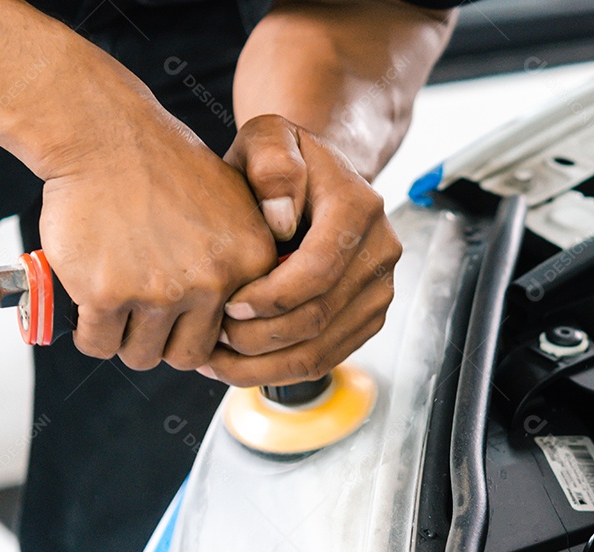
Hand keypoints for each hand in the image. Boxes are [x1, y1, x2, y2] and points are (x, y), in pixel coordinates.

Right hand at [39, 107, 276, 370]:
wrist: (107, 137)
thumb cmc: (167, 170)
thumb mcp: (237, 207)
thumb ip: (249, 262)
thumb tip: (244, 321)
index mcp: (251, 265)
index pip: (234, 336)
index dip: (203, 331)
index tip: (181, 318)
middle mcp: (213, 283)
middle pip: (188, 355)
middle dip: (164, 343)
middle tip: (144, 320)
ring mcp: (160, 291)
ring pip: (143, 355)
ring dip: (126, 340)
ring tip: (117, 312)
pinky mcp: (107, 293)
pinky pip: (99, 343)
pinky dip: (90, 335)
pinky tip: (90, 310)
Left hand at [205, 115, 401, 386]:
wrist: (318, 182)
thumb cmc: (283, 165)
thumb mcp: (268, 139)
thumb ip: (272, 163)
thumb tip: (281, 220)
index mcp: (361, 208)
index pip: (317, 271)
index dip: (268, 298)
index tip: (225, 304)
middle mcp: (382, 251)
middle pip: (318, 319)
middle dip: (257, 338)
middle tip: (210, 337)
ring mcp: (379, 289)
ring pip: (320, 351)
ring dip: (262, 366)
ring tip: (214, 361)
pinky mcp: (369, 317)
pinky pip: (325, 359)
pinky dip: (278, 371)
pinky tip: (237, 363)